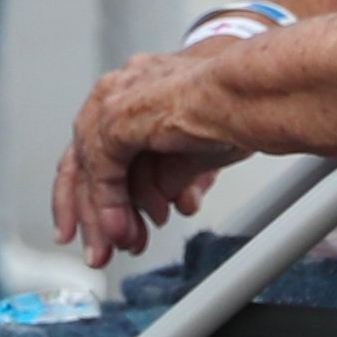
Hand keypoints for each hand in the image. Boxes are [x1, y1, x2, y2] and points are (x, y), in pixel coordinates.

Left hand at [50, 50, 250, 267]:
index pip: (98, 144)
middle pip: (83, 158)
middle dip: (92, 212)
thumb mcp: (200, 147)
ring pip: (88, 168)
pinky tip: (122, 228)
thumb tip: (174, 204)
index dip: (96, 191)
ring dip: (102, 216)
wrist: (253, 86)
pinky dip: (108, 205)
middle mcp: (121, 87)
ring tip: (122, 245)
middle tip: (104, 249)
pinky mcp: (117, 114)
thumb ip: (177, 172)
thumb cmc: (242, 103)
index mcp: (140, 87)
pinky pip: (99, 170)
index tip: (103, 226)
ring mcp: (115, 97)